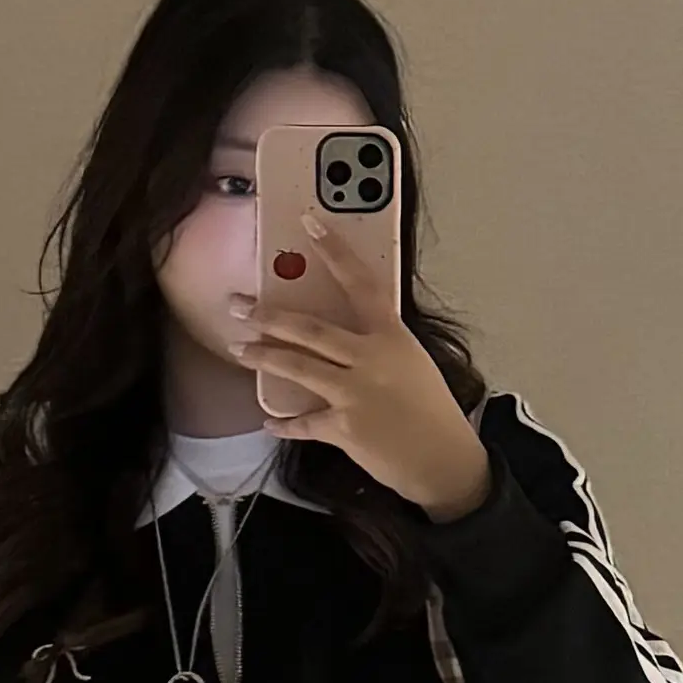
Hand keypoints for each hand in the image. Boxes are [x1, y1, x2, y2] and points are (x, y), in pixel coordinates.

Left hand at [233, 215, 492, 519]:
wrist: (444, 459)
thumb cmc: (430, 409)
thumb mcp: (411, 362)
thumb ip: (378, 344)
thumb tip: (343, 335)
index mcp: (392, 335)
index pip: (360, 283)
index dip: (335, 252)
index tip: (309, 224)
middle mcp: (371, 359)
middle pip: (311, 329)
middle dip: (268, 316)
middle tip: (238, 305)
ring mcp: (356, 394)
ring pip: (298, 367)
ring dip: (264, 357)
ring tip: (240, 350)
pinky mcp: (345, 428)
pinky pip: (304, 423)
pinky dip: (285, 424)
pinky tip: (270, 422)